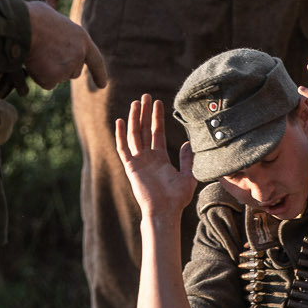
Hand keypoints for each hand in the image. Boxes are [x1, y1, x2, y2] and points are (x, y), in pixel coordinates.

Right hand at [25, 0, 103, 88]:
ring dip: (49, 70)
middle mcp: (79, 54)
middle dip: (62, 69)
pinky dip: (39, 76)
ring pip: (59, 78)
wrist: (23, 26)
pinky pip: (47, 82)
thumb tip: (48, 23)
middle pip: (73, 72)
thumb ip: (57, 27)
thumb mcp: (51, 15)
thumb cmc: (32, 16)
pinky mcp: (55, 78)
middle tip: (44, 53)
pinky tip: (33, 62)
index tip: (102, 85)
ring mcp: (68, 67)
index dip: (99, 73)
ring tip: (37, 53)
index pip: (95, 60)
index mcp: (81, 38)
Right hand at [114, 94, 198, 218]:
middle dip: (144, 113)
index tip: (157, 102)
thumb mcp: (188, 176)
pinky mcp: (131, 167)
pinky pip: (123, 149)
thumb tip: (188, 144)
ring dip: (134, 119)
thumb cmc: (177, 199)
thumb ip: (188, 160)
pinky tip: (120, 121)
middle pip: (144, 130)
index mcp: (159, 158)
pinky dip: (120, 135)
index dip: (156, 118)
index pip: (156, 133)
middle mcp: (147, 158)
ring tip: (135, 102)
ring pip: (134, 135)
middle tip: (145, 96)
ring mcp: (138, 162)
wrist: (165, 212)